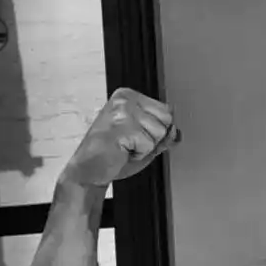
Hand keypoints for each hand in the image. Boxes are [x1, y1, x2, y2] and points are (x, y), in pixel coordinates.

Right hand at [63, 88, 179, 186]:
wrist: (89, 170)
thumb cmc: (111, 154)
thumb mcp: (143, 141)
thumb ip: (162, 135)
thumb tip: (176, 131)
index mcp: (128, 96)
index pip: (166, 110)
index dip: (157, 131)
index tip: (136, 135)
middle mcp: (125, 100)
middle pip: (167, 119)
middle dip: (154, 138)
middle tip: (131, 142)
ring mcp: (123, 112)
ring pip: (160, 132)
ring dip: (146, 147)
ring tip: (126, 146)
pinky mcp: (123, 127)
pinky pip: (149, 144)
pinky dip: (139, 153)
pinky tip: (122, 150)